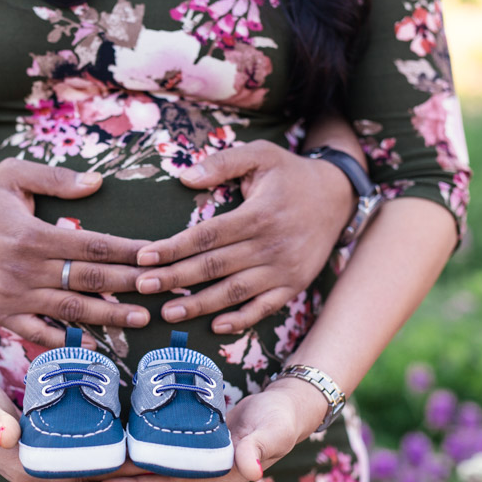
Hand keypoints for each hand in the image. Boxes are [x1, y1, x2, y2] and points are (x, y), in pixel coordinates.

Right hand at [0, 159, 150, 348]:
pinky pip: (39, 333)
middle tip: (164, 289)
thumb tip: (98, 182)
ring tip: (142, 318)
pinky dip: (67, 341)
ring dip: (109, 316)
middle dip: (130, 285)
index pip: (93, 246)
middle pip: (89, 279)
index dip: (128, 252)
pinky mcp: (1, 314)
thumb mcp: (12, 174)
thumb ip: (55, 178)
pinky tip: (94, 344)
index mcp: (32, 234)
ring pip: (71, 310)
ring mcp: (13, 296)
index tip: (157, 256)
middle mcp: (24, 269)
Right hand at [0, 374, 154, 481]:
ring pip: (97, 471)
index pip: (88, 476)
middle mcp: (45, 479)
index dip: (120, 469)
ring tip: (165, 452)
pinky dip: (112, 457)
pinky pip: (90, 462)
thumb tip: (11, 434)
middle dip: (133, 470)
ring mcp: (50, 471)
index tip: (152, 458)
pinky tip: (137, 445)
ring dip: (126, 465)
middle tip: (172, 454)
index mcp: (33, 473)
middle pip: (99, 477)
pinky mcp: (54, 459)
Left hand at [70, 380, 327, 481]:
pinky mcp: (189, 455)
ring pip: (147, 479)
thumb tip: (251, 470)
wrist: (287, 410)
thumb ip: (261, 447)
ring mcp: (194, 469)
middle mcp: (201, 479)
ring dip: (114, 481)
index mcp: (218, 478)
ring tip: (78, 480)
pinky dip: (129, 465)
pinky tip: (106, 460)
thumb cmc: (280, 418)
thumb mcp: (273, 429)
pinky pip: (154, 464)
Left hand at [133, 141, 355, 333]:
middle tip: (142, 286)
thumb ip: (223, 162)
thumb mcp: (261, 155)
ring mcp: (284, 269)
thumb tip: (184, 177)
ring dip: (199, 305)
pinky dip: (240, 320)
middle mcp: (271, 245)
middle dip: (175, 278)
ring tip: (167, 313)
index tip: (144, 256)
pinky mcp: (293, 285)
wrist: (339, 197)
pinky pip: (264, 308)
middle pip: (214, 266)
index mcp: (258, 214)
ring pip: (234, 292)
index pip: (207, 234)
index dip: (174, 247)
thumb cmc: (291, 174)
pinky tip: (215, 326)